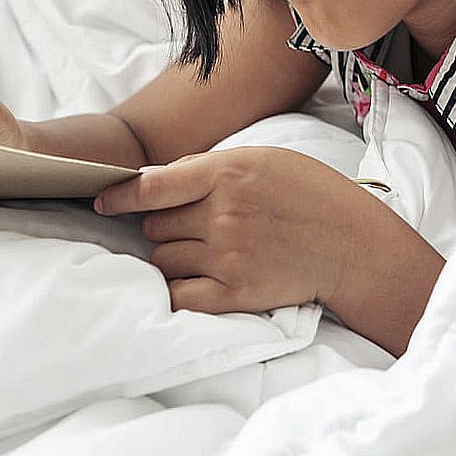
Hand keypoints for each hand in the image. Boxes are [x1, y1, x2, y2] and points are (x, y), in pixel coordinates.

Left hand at [93, 146, 378, 314]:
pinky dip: (179, 288)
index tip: (101, 201)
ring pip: (163, 259)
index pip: (151, 187)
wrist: (353, 247)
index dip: (118, 195)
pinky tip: (196, 279)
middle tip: (193, 226)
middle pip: (154, 225)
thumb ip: (210, 167)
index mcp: (228, 173)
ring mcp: (228, 256)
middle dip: (164, 225)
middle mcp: (223, 214)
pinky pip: (179, 295)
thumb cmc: (310, 196)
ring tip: (207, 251)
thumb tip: (157, 180)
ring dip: (174, 255)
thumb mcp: (264, 159)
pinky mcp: (235, 294)